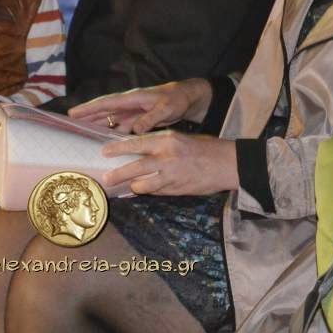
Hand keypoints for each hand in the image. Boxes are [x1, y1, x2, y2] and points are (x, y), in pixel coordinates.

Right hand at [68, 79, 212, 134]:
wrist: (189, 99)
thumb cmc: (177, 100)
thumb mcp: (166, 108)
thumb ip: (150, 118)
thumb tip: (135, 129)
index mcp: (133, 98)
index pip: (106, 103)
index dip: (89, 108)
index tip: (73, 113)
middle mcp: (129, 104)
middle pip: (103, 111)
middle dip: (87, 117)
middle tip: (69, 124)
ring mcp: (133, 112)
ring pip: (110, 120)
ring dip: (97, 126)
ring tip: (81, 135)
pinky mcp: (138, 119)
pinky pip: (120, 126)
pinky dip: (112, 133)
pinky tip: (105, 142)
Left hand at [99, 130, 235, 195]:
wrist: (227, 164)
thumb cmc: (204, 148)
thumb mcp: (179, 140)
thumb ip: (159, 146)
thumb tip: (138, 152)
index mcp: (167, 140)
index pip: (136, 144)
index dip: (118, 149)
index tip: (104, 152)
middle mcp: (166, 157)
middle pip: (134, 168)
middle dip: (118, 174)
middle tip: (106, 178)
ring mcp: (171, 176)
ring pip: (142, 184)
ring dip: (133, 186)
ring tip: (127, 187)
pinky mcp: (176, 190)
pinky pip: (156, 192)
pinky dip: (148, 192)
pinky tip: (144, 191)